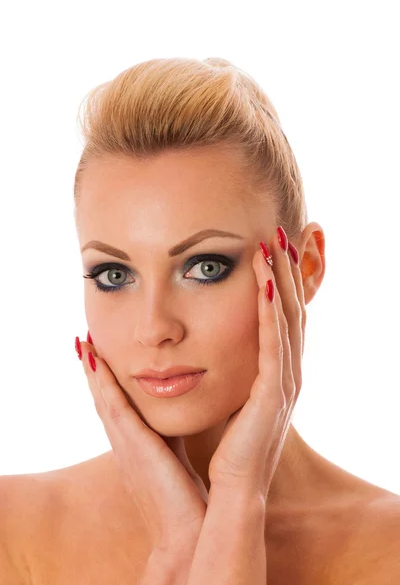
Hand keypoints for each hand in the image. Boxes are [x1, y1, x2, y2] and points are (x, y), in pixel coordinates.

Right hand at [77, 338, 207, 550]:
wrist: (186, 532)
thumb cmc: (184, 498)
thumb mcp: (176, 458)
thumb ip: (173, 436)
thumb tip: (181, 417)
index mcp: (133, 447)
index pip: (116, 407)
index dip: (106, 381)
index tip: (101, 354)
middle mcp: (123, 444)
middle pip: (102, 399)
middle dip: (94, 370)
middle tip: (85, 340)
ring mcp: (124, 445)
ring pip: (103, 399)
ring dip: (93, 370)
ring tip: (85, 342)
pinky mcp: (133, 446)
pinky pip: (114, 407)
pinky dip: (104, 383)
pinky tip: (97, 361)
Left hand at [208, 228, 305, 499]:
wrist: (226, 496)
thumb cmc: (220, 450)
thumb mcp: (226, 399)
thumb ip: (223, 370)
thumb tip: (202, 346)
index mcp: (272, 375)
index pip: (278, 318)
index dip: (276, 282)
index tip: (265, 248)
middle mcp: (285, 374)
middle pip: (288, 310)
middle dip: (284, 270)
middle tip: (278, 233)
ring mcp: (283, 383)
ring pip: (285, 318)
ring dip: (280, 279)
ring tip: (273, 243)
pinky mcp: (273, 394)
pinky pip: (274, 343)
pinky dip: (270, 310)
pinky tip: (264, 281)